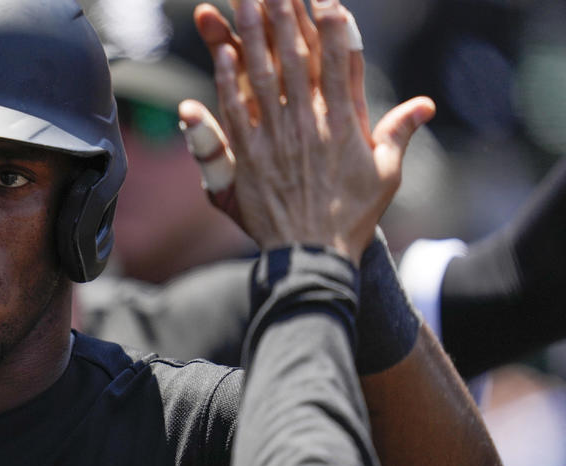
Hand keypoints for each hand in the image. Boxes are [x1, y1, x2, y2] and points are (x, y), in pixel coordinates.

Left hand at [185, 0, 433, 261]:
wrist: (313, 257)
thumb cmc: (353, 216)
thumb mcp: (385, 174)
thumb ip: (399, 132)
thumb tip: (425, 104)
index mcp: (345, 122)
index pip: (339, 60)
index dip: (330, 23)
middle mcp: (310, 124)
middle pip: (296, 58)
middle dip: (285, 15)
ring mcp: (276, 138)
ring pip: (262, 76)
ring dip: (252, 35)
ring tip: (244, 0)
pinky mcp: (248, 157)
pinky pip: (236, 111)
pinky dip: (228, 80)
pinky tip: (224, 50)